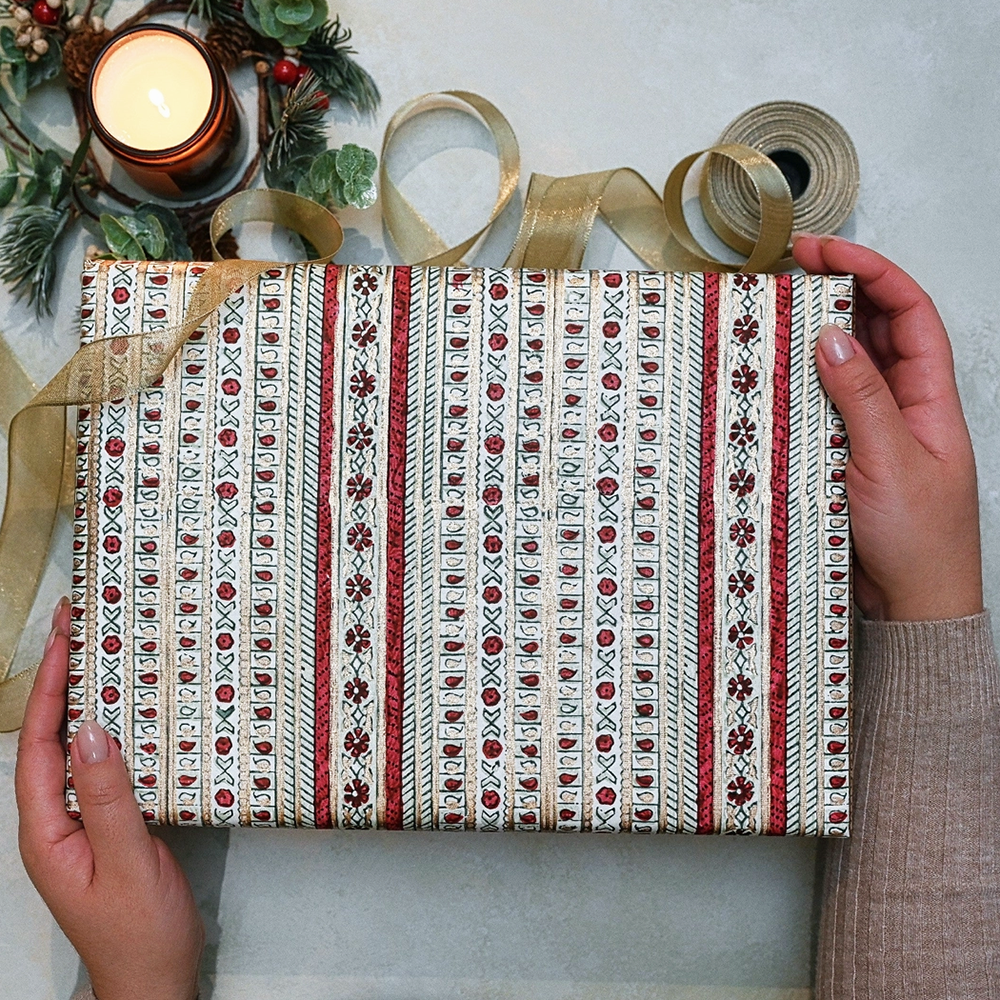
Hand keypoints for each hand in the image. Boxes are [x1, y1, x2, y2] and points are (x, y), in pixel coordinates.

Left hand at [15, 597, 203, 999]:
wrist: (156, 980)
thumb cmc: (140, 933)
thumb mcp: (128, 864)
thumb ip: (107, 799)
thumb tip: (93, 733)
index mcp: (46, 832)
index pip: (38, 748)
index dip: (48, 692)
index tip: (63, 643)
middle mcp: (55, 823)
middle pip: (49, 741)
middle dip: (57, 684)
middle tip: (75, 631)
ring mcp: (80, 825)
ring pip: (76, 751)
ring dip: (83, 702)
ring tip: (97, 657)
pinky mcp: (108, 826)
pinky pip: (103, 768)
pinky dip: (113, 732)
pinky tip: (130, 713)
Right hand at [793, 234, 982, 620]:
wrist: (913, 601)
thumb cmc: (921, 540)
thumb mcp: (889, 461)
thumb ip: (861, 397)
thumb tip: (832, 337)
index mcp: (930, 396)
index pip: (908, 311)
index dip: (872, 271)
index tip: (826, 252)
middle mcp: (904, 402)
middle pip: (877, 326)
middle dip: (839, 290)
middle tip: (792, 270)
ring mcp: (875, 426)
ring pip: (847, 363)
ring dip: (816, 336)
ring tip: (777, 314)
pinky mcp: (847, 451)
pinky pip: (824, 404)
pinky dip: (801, 384)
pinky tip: (776, 376)